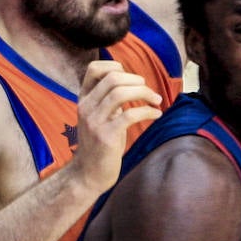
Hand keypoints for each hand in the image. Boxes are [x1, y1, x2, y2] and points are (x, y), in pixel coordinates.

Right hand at [72, 60, 161, 194]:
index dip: (116, 66)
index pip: (93, 69)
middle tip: (150, 91)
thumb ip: (109, 100)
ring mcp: (94, 122)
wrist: (88, 174)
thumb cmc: (100, 145)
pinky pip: (129, 115)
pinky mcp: (106, 137)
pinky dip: (147, 111)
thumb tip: (132, 82)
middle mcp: (86, 107)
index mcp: (84, 99)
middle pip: (112, 78)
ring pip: (120, 93)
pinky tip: (156, 114)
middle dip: (136, 80)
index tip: (133, 78)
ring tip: (156, 100)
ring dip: (143, 93)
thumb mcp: (101, 117)